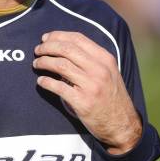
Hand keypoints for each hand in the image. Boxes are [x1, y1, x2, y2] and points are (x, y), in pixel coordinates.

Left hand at [33, 31, 141, 153]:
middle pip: (66, 49)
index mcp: (105, 59)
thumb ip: (90, 58)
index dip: (58, 35)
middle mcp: (99, 70)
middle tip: (37, 50)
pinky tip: (40, 81)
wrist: (123, 125)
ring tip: (36, 64)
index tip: (45, 38)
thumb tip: (61, 44)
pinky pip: (58, 86)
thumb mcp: (108, 71)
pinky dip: (45, 81)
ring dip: (44, 62)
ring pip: (60, 65)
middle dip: (47, 47)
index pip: (77, 38)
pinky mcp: (83, 102)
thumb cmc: (110, 95)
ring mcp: (91, 86)